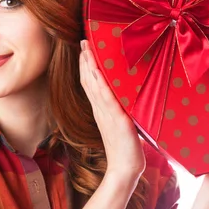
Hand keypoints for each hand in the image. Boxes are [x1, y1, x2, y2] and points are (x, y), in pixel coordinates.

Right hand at [79, 40, 145, 181]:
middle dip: (85, 60)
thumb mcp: (121, 122)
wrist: (125, 168)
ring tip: (86, 50)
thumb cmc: (126, 148)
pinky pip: (108, 101)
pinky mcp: (117, 121)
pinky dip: (102, 87)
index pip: (90, 83)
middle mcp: (101, 110)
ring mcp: (107, 115)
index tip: (84, 48)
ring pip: (94, 87)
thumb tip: (123, 96)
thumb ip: (119, 109)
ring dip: (90, 68)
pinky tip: (98, 75)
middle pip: (88, 81)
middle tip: (82, 40)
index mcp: (101, 110)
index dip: (86, 65)